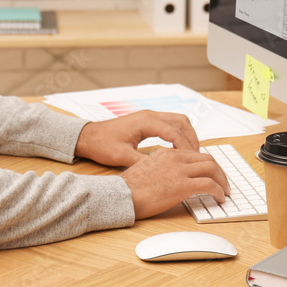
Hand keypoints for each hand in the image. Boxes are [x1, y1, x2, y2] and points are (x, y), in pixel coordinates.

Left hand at [74, 110, 199, 166]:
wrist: (88, 136)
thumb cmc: (102, 144)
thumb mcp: (122, 156)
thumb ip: (143, 162)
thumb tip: (161, 171)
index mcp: (145, 121)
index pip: (173, 132)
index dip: (185, 146)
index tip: (194, 160)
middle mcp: (149, 115)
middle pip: (181, 121)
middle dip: (192, 138)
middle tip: (198, 156)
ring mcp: (149, 116)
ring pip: (178, 121)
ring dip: (187, 135)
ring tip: (192, 153)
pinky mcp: (147, 121)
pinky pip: (170, 124)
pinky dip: (179, 134)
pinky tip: (179, 149)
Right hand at [120, 148, 229, 219]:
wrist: (123, 195)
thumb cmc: (130, 188)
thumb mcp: (146, 168)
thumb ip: (161, 167)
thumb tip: (171, 177)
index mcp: (166, 153)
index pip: (194, 154)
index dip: (207, 165)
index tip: (211, 174)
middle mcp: (175, 158)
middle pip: (207, 159)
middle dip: (219, 171)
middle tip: (223, 182)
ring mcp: (179, 170)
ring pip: (212, 169)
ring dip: (222, 180)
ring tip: (225, 191)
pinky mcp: (183, 185)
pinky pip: (209, 185)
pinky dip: (218, 191)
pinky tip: (219, 198)